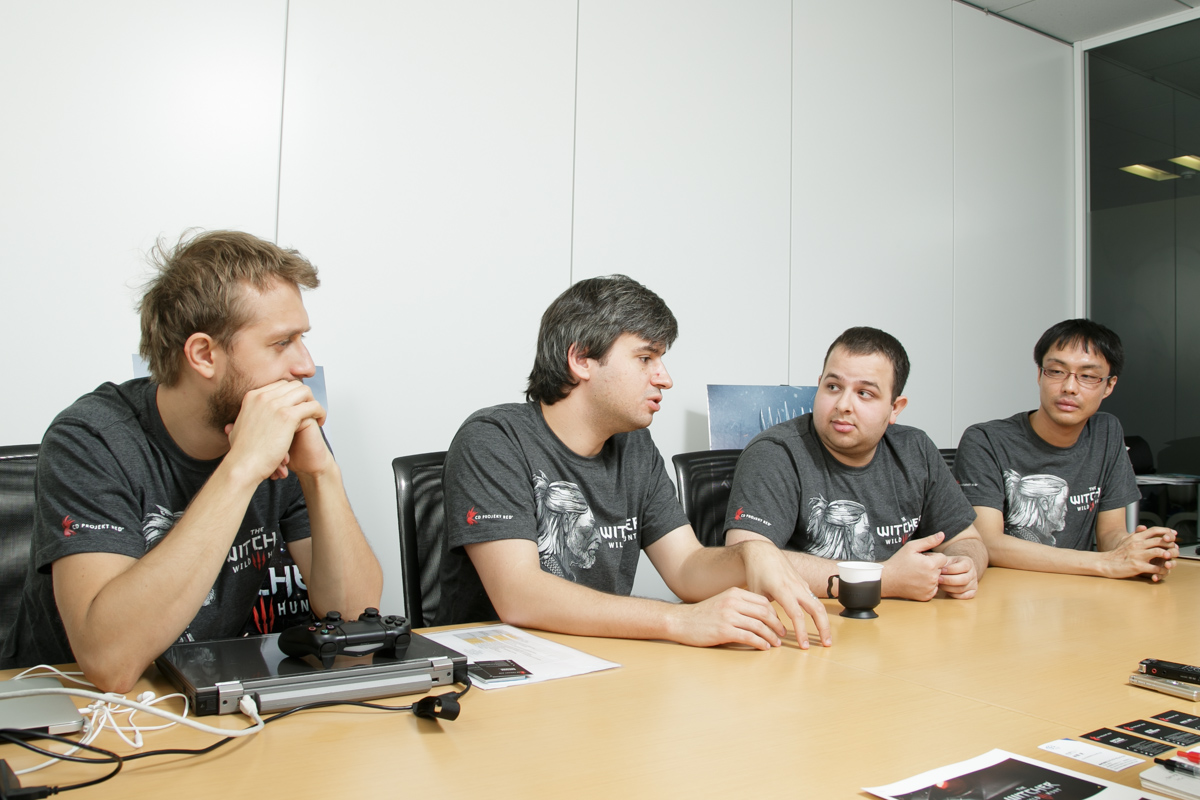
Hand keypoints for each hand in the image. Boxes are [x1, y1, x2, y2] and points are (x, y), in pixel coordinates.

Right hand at [225, 380, 325, 481]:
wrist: (243, 465)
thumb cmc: (243, 453)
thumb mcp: (237, 429)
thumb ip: (241, 422)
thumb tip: (232, 425)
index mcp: (253, 397)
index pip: (280, 385)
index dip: (293, 394)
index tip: (298, 406)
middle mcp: (263, 396)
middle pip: (294, 385)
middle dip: (304, 397)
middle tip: (309, 411)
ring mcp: (275, 404)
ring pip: (305, 391)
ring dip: (313, 402)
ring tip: (316, 416)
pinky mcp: (287, 416)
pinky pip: (312, 406)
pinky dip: (320, 412)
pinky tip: (320, 422)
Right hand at [667, 588, 790, 649]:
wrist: (681, 621)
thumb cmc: (702, 615)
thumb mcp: (722, 602)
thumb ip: (739, 605)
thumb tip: (760, 615)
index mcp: (734, 593)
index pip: (763, 602)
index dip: (774, 614)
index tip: (778, 623)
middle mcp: (733, 602)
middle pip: (764, 613)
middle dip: (777, 625)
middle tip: (782, 634)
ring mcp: (728, 616)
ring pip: (759, 626)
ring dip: (771, 636)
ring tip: (775, 644)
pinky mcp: (724, 631)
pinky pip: (749, 637)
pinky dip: (760, 643)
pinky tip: (764, 647)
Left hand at [738, 541, 831, 647]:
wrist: (762, 552)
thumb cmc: (756, 572)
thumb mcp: (756, 593)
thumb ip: (765, 611)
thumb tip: (773, 629)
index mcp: (782, 590)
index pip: (796, 614)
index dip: (802, 631)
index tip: (804, 645)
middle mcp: (796, 587)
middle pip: (817, 609)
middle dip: (823, 628)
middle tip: (825, 645)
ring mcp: (801, 584)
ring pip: (819, 604)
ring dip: (824, 622)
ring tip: (825, 638)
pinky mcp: (803, 584)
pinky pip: (814, 599)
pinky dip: (818, 613)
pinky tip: (818, 624)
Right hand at [882, 532, 947, 600]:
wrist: (887, 579)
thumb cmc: (898, 561)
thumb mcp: (911, 547)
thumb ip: (929, 541)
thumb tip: (942, 534)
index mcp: (930, 565)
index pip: (943, 558)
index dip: (932, 557)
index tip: (922, 559)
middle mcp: (932, 578)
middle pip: (941, 568)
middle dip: (932, 566)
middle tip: (918, 566)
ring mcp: (930, 588)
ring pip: (938, 578)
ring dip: (931, 576)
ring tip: (916, 574)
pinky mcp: (927, 596)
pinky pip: (934, 588)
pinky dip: (928, 585)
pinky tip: (917, 582)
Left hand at [937, 555, 978, 598]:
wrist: (956, 571)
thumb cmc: (948, 565)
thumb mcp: (946, 560)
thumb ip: (941, 562)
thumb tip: (934, 567)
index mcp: (968, 563)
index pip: (964, 566)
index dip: (952, 569)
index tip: (941, 570)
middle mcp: (973, 573)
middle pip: (964, 579)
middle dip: (949, 580)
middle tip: (938, 580)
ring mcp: (974, 583)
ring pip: (962, 588)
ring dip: (949, 588)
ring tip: (940, 585)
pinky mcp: (972, 592)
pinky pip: (964, 596)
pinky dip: (954, 594)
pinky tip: (947, 590)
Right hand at [1103, 525, 1177, 580]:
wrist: (1105, 563)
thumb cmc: (1116, 553)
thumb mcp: (1126, 540)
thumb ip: (1136, 534)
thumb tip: (1144, 527)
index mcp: (1135, 538)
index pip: (1154, 530)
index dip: (1166, 531)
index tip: (1174, 535)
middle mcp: (1137, 544)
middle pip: (1161, 541)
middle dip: (1171, 545)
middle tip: (1175, 550)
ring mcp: (1138, 555)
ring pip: (1160, 553)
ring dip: (1169, 557)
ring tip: (1170, 560)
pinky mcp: (1138, 566)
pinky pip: (1155, 568)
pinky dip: (1162, 570)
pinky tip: (1163, 571)